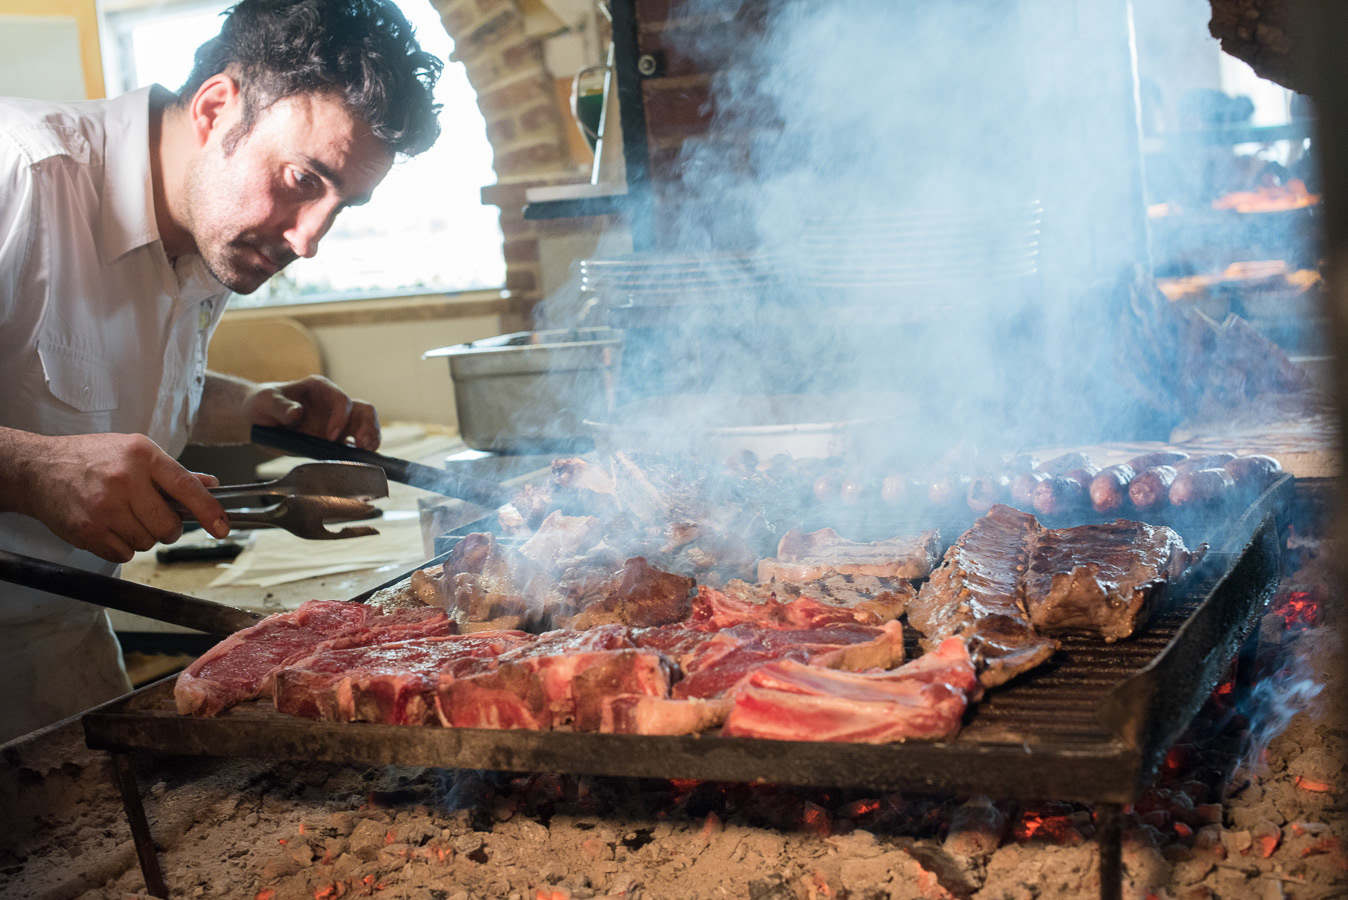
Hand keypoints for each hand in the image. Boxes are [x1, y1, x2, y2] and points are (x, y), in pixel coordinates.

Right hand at [20, 433, 228, 563]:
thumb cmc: (91, 458)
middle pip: (168, 526)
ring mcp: (104, 506)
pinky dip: (121, 547)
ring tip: (122, 516)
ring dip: (141, 536)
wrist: (39, 469)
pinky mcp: (87, 529)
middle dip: (167, 529)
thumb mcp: (135, 452)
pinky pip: (123, 554)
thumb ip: (175, 473)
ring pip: (146, 542)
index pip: (186, 486)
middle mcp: (125, 479)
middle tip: (151, 517)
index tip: (222, 528)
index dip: (209, 510)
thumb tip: (212, 486)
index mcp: (142, 455)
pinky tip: (107, 526)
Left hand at [247, 375, 380, 449]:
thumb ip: (280, 406)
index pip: (341, 399)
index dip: (341, 417)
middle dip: (367, 426)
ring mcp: (337, 421)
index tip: (331, 436)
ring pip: (366, 425)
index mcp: (320, 388)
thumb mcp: (266, 401)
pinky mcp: (335, 439)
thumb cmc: (263, 403)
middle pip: (363, 410)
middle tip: (362, 444)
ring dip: (371, 438)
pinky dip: (362, 451)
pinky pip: (356, 443)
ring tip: (366, 452)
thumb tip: (296, 414)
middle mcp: (333, 404)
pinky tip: (361, 459)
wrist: (259, 417)